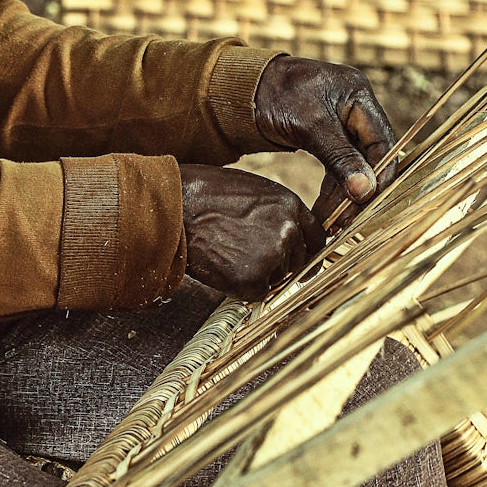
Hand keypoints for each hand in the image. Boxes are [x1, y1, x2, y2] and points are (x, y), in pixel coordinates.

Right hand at [179, 164, 324, 299]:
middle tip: (243, 256)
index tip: (293, 259)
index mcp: (290, 204)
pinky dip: (240, 289)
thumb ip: (274, 213)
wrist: (171, 207)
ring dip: (256, 274)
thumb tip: (284, 234)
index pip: (316, 238)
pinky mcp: (253, 278)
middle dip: (277, 265)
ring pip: (276, 278)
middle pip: (297, 262)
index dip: (302, 251)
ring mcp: (273, 255)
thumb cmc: (202, 196)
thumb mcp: (250, 192)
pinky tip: (221, 268)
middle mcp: (289, 229)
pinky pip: (256, 294)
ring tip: (226, 254)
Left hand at [254, 56, 396, 225]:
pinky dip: (331, 191)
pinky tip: (324, 213)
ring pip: (352, 168)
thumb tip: (366, 191)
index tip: (366, 204)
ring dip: (343, 197)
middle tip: (345, 222)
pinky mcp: (326, 139)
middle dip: (359, 192)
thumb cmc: (276, 96)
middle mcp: (356, 111)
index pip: (383, 144)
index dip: (379, 176)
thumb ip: (339, 157)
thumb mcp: (310, 126)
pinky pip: (335, 168)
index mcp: (360, 98)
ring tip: (332, 225)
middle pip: (370, 159)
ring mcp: (342, 125)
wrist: (243, 89)